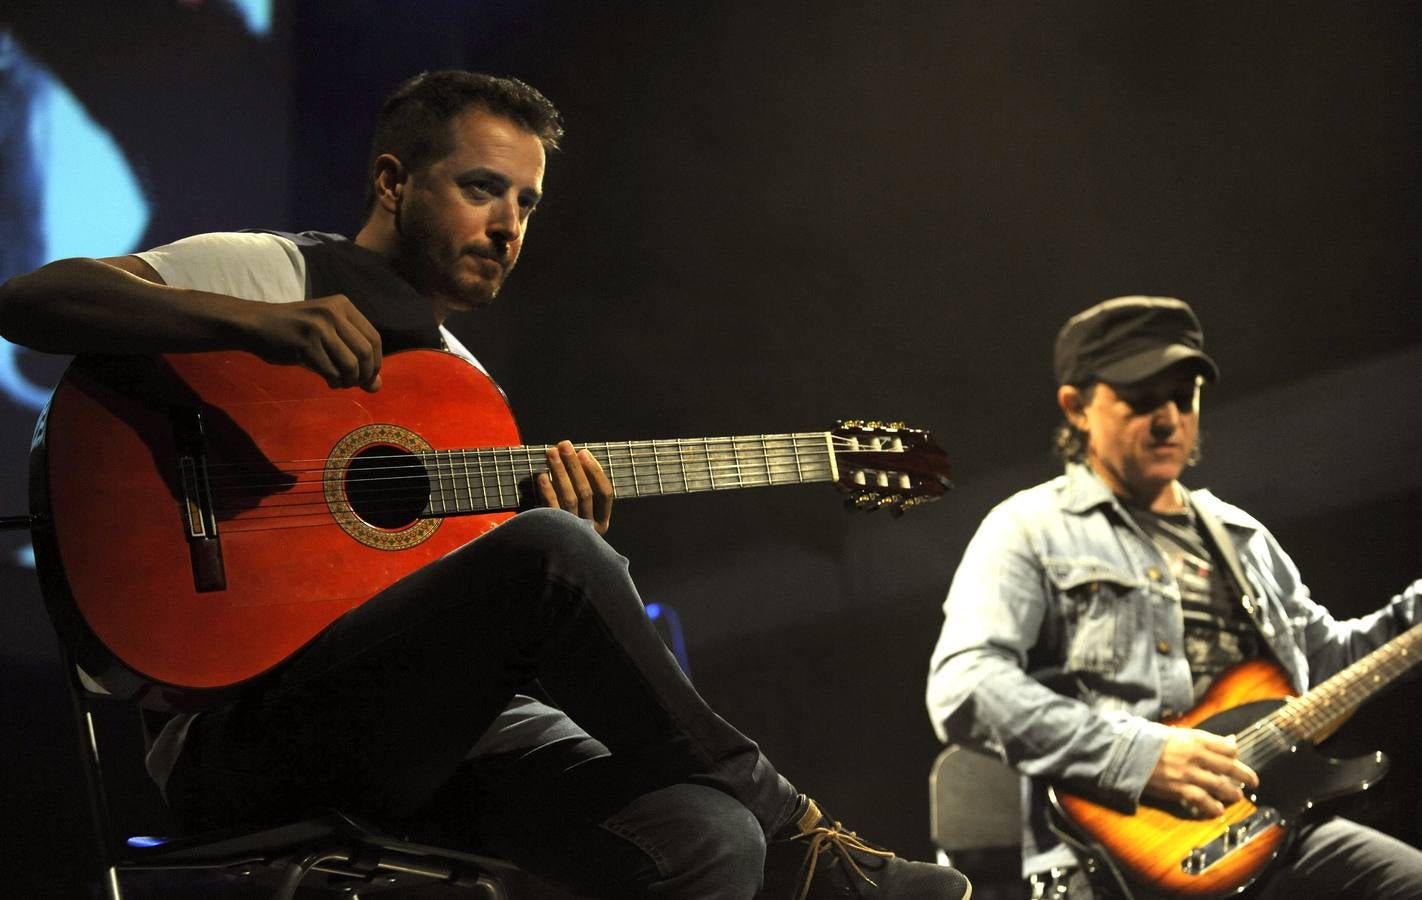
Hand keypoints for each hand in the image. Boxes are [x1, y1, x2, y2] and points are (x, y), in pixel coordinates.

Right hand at [246, 294, 382, 390]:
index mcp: (343, 305)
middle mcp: (333, 312)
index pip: (374, 338)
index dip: (376, 362)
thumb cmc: (295, 331)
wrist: (256, 324)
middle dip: (365, 374)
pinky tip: (330, 382)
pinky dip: (335, 382)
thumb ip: (353, 356)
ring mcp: (319, 327)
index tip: (368, 375)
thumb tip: (377, 387)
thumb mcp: (327, 336)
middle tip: (355, 384)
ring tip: (341, 383)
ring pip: (351, 364)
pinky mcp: (306, 343)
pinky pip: (332, 371)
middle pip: (366, 352)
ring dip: (350, 381)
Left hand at [537, 440, 613, 534]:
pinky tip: (542, 475)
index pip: (605, 493)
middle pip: (585, 492)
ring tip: (551, 453)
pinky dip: (547, 490)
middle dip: (574, 466)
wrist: (547, 556)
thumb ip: (583, 487)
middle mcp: (590, 529)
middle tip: (564, 445)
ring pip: (569, 498)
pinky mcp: (553, 534)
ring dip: (560, 472)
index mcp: (602, 523)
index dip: (595, 471)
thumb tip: (578, 456)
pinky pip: (551, 509)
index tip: (583, 452)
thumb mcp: (581, 510)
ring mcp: (572, 533)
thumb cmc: (565, 524)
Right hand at [1144, 729, 1259, 817]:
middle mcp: (1194, 755)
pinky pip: (1202, 800)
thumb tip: (1228, 741)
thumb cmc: (1148, 741)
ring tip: (1237, 796)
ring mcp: (1187, 773)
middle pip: (1228, 767)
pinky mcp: (1178, 789)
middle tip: (1253, 781)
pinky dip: (1212, 806)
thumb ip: (1201, 739)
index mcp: (1193, 738)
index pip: (1225, 746)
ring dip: (1232, 792)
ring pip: (1219, 785)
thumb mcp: (1175, 733)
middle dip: (1245, 775)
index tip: (1237, 759)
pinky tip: (1218, 810)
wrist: (1125, 753)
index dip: (1234, 754)